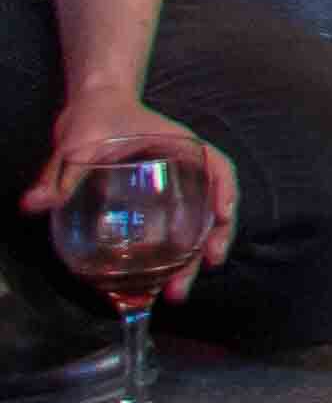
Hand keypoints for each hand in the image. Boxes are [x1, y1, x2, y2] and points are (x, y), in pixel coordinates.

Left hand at [27, 92, 234, 290]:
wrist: (94, 110)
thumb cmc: (97, 119)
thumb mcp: (77, 141)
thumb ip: (57, 173)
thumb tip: (35, 205)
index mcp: (181, 147)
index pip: (218, 166)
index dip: (225, 192)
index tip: (220, 215)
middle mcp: (187, 170)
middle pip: (212, 209)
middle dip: (207, 247)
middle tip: (184, 283)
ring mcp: (176, 189)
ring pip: (198, 226)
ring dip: (191, 261)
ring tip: (174, 292)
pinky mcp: (158, 205)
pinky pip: (177, 231)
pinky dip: (174, 256)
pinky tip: (160, 279)